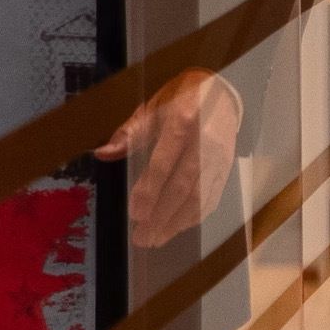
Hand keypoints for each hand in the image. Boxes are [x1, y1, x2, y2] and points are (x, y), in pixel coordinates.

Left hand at [98, 68, 243, 244]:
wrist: (222, 91)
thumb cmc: (180, 100)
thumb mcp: (153, 108)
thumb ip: (129, 133)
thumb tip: (102, 154)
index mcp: (182, 121)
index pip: (164, 162)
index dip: (150, 190)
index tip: (135, 214)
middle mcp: (205, 141)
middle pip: (183, 186)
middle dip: (161, 216)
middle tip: (142, 237)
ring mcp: (220, 156)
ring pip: (199, 196)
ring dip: (176, 222)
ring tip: (156, 238)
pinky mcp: (227, 167)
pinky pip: (212, 197)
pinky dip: (194, 216)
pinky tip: (177, 227)